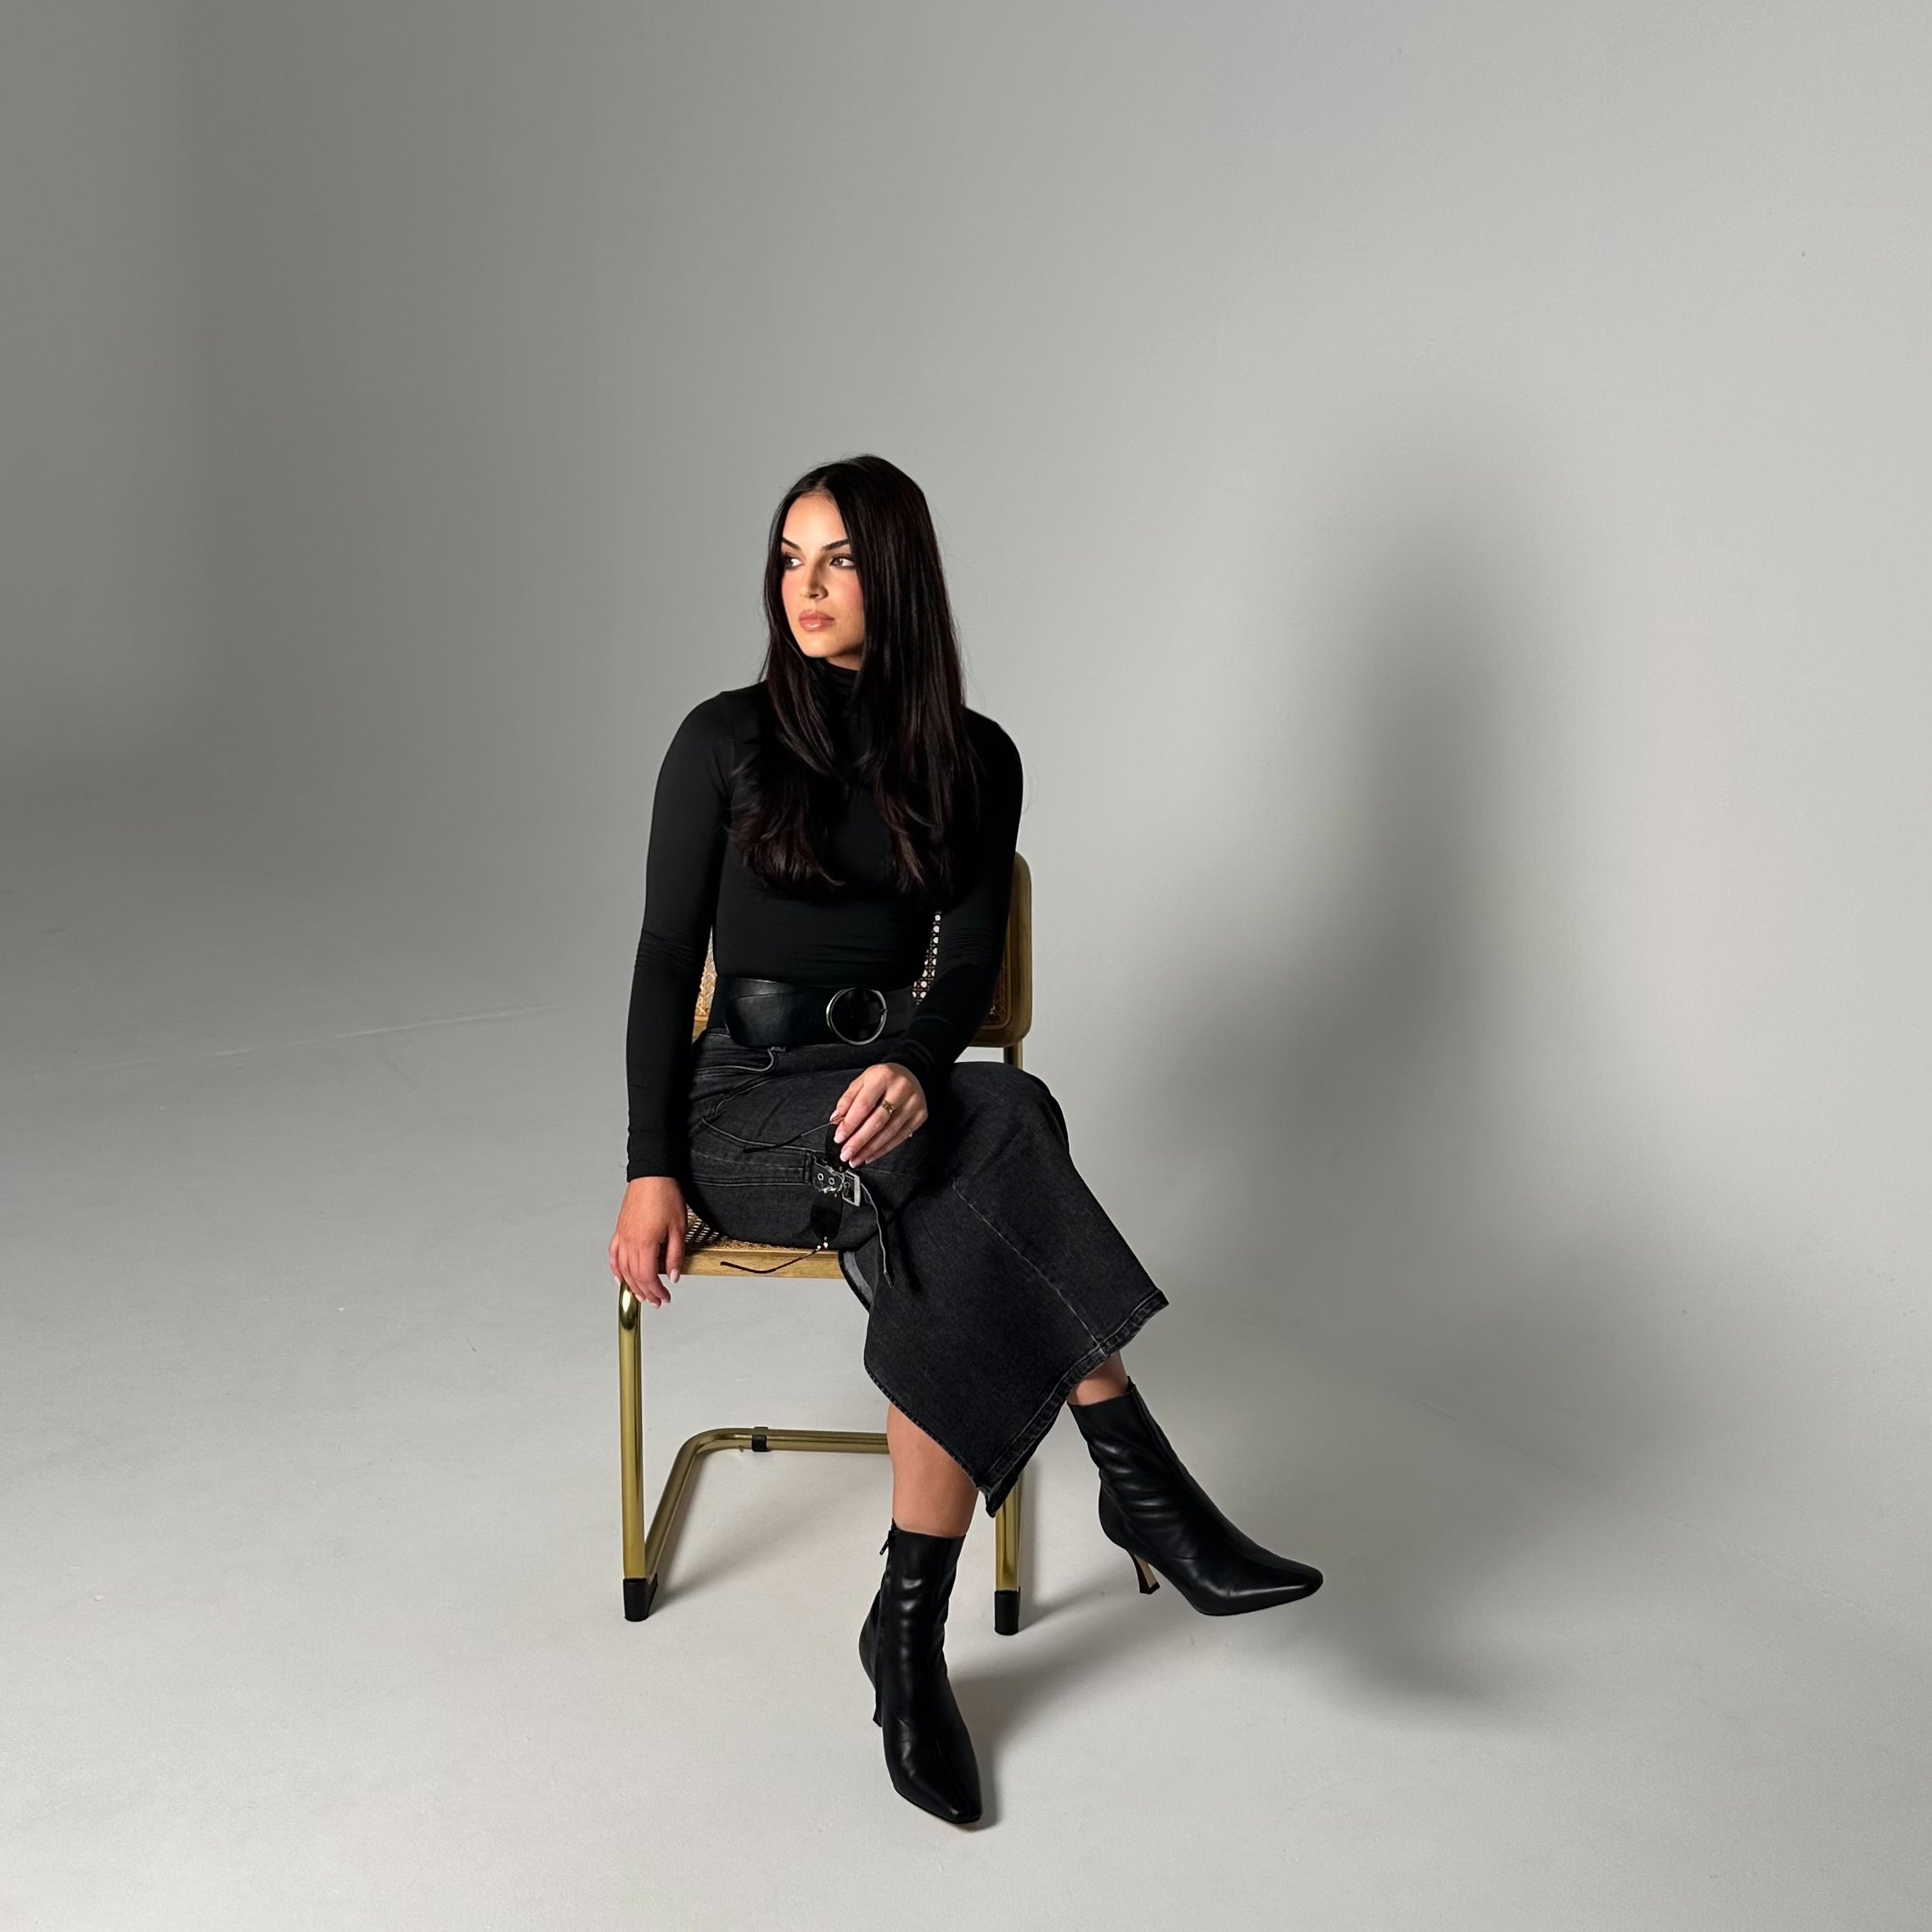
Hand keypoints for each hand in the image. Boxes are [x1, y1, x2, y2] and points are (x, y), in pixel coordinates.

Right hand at [610, 1175, 687, 1307]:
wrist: (652, 1175)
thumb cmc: (665, 1195)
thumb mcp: (679, 1228)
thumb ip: (675, 1255)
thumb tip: (673, 1275)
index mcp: (645, 1244)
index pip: (648, 1277)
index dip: (656, 1292)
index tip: (665, 1298)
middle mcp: (630, 1242)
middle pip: (634, 1276)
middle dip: (645, 1292)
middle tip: (655, 1301)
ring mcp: (623, 1236)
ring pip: (623, 1268)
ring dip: (631, 1285)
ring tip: (640, 1295)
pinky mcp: (620, 1229)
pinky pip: (614, 1254)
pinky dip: (616, 1268)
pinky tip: (619, 1276)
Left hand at [831, 1062, 927, 1165]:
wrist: (910, 1073)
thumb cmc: (883, 1078)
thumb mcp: (862, 1080)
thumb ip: (848, 1099)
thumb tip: (836, 1119)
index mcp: (883, 1077)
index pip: (864, 1105)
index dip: (850, 1124)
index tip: (839, 1137)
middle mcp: (901, 1089)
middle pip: (877, 1121)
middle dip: (859, 1141)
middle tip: (847, 1153)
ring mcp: (913, 1104)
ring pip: (889, 1132)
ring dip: (870, 1149)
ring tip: (856, 1158)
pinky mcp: (920, 1116)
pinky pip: (900, 1137)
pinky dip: (884, 1149)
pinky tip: (871, 1155)